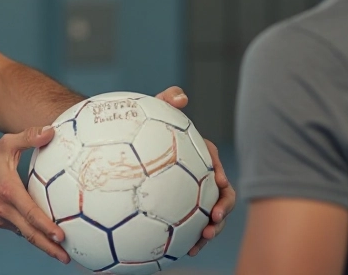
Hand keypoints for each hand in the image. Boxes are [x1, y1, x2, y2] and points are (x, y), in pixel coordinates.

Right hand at [0, 127, 70, 263]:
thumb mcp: (5, 145)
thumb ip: (28, 137)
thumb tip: (50, 131)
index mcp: (8, 192)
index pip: (30, 213)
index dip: (46, 226)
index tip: (61, 236)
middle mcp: (4, 210)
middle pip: (30, 234)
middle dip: (49, 247)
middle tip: (66, 257)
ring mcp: (1, 219)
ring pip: (25, 235)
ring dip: (43, 245)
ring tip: (61, 253)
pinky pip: (19, 230)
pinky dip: (32, 236)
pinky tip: (45, 239)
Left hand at [153, 86, 236, 255]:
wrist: (124, 146)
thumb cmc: (141, 126)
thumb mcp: (154, 111)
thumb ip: (167, 100)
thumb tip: (181, 96)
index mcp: (199, 156)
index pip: (215, 166)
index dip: (220, 178)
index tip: (218, 186)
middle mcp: (198, 177)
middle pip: (220, 196)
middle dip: (222, 211)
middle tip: (211, 223)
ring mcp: (190, 196)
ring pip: (209, 216)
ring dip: (210, 230)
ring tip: (200, 243)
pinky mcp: (179, 211)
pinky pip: (190, 227)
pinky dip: (190, 239)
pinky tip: (184, 251)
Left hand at [188, 139, 235, 255]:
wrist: (172, 148)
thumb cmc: (189, 144)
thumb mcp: (204, 147)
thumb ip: (213, 159)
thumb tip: (222, 181)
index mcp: (218, 185)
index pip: (227, 198)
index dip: (224, 207)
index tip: (215, 214)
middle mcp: (212, 199)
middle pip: (219, 218)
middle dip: (215, 228)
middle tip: (207, 233)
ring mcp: (200, 209)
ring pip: (207, 228)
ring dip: (204, 239)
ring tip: (195, 247)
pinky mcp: (187, 216)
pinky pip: (192, 231)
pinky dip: (192, 241)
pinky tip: (187, 250)